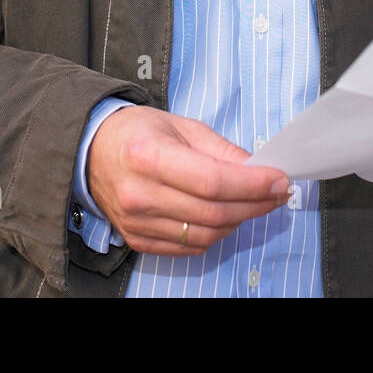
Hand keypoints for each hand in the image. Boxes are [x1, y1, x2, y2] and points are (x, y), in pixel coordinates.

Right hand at [87, 105, 291, 255]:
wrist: (92, 151)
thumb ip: (221, 150)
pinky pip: (189, 247)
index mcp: (148, 155)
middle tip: (276, 193)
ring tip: (252, 203)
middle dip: (254, 204)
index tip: (279, 180)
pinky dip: (214, 235)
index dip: (252, 185)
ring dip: (238, 221)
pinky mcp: (137, 239)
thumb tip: (258, 170)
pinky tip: (224, 216)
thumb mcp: (181, 125)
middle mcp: (139, 193)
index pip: (212, 181)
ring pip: (205, 235)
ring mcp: (136, 221)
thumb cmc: (139, 133)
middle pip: (213, 213)